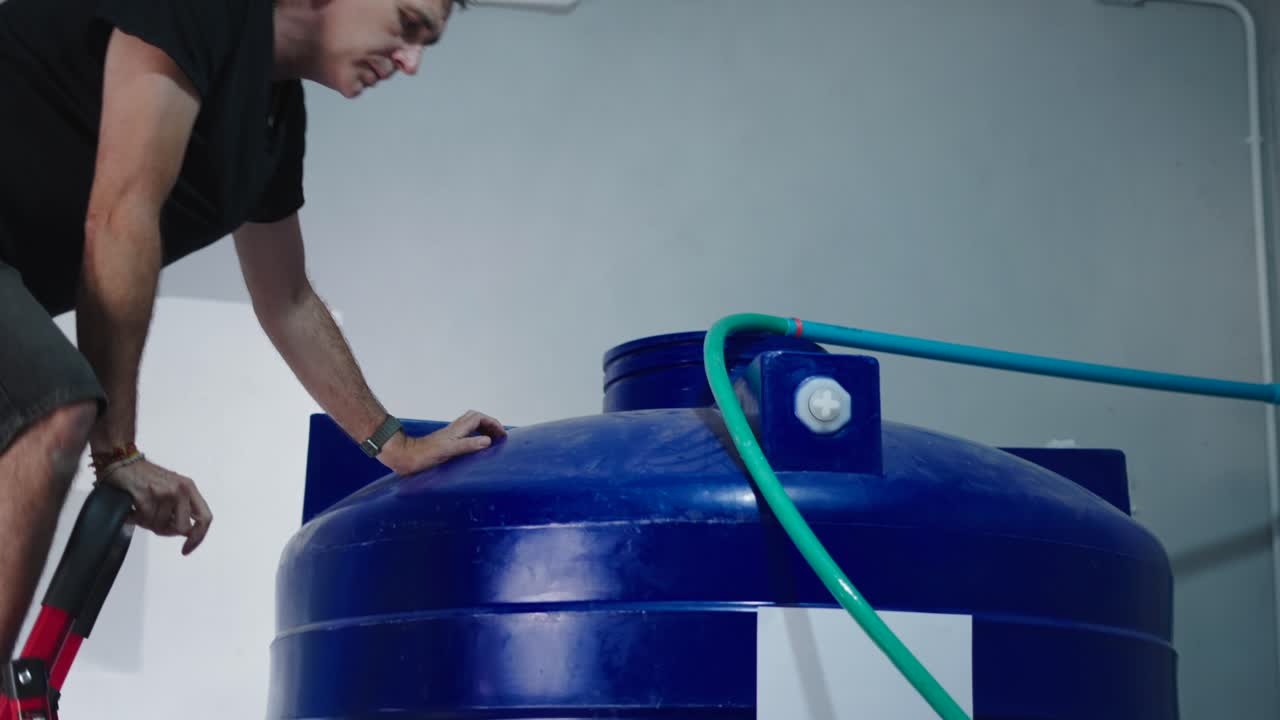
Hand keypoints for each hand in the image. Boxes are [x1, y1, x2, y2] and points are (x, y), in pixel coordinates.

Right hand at [99, 459, 212, 554]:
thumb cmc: (145, 478)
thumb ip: (181, 510)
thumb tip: (186, 534)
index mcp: (190, 488)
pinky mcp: (146, 495)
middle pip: (182, 528)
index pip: (205, 518)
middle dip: (166, 531)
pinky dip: (136, 519)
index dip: (198, 537)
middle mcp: (181, 489)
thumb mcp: (171, 490)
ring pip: (160, 526)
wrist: (122, 460)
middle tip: (152, 522)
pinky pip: (144, 520)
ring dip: (147, 523)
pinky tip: (132, 508)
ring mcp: (164, 492)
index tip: (186, 549)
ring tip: (140, 509)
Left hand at [381, 410, 506, 474]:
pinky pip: (464, 433)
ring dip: (482, 428)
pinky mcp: (445, 442)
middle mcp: (454, 429)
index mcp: (457, 429)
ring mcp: (449, 435)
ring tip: (491, 439)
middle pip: (475, 418)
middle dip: (489, 423)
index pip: (479, 418)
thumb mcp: (449, 450)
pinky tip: (473, 446)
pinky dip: (474, 435)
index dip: (493, 423)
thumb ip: (469, 444)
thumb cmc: (425, 455)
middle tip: (499, 435)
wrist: (405, 456)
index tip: (503, 434)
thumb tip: (488, 440)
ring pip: (469, 424)